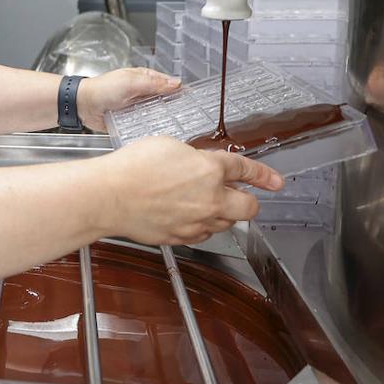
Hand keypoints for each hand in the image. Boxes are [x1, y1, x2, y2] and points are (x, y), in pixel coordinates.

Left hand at [76, 67, 181, 131]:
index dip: (181, 92)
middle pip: (166, 101)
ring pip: (158, 115)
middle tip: (191, 119)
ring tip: (180, 130)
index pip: (169, 84)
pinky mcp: (132, 122)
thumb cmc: (103, 89)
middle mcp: (144, 94)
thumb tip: (176, 83)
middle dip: (176, 109)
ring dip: (165, 120)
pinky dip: (152, 129)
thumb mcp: (131, 82)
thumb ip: (153, 83)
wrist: (82, 105)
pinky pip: (146, 126)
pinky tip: (161, 135)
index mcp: (145, 79)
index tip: (195, 101)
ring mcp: (138, 108)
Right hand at [98, 136, 282, 244]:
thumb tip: (200, 166)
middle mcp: (211, 198)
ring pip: (226, 223)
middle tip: (239, 195)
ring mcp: (197, 222)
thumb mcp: (169, 145)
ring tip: (201, 202)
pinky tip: (184, 214)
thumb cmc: (132, 167)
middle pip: (249, 207)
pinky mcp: (181, 237)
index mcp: (210, 170)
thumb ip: (194, 157)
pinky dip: (200, 225)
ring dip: (222, 212)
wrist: (108, 196)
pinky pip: (202, 233)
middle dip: (248, 200)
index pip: (246, 170)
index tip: (274, 181)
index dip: (263, 175)